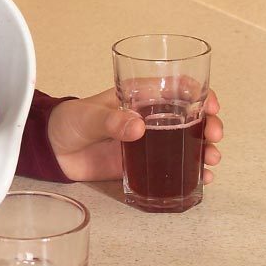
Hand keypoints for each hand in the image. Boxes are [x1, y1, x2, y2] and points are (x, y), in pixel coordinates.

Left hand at [48, 87, 223, 182]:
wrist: (52, 150)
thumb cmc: (68, 122)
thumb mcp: (87, 117)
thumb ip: (109, 121)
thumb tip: (137, 128)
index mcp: (138, 96)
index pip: (175, 87)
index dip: (199, 93)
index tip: (210, 105)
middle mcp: (149, 117)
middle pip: (190, 116)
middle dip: (209, 124)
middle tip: (213, 136)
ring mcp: (149, 141)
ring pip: (187, 141)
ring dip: (206, 148)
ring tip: (212, 159)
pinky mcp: (144, 162)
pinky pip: (174, 165)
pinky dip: (193, 171)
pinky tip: (204, 178)